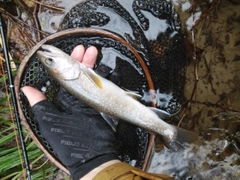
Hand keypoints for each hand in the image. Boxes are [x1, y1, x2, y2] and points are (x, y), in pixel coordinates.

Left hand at [22, 45, 118, 179]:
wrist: (95, 156)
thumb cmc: (71, 139)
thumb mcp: (51, 123)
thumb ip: (41, 105)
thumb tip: (25, 89)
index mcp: (64, 101)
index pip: (65, 77)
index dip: (68, 63)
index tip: (71, 51)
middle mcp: (77, 99)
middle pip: (79, 74)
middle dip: (81, 60)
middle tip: (86, 48)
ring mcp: (90, 101)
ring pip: (90, 78)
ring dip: (92, 65)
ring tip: (94, 51)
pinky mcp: (102, 105)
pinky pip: (101, 88)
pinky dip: (102, 77)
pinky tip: (102, 67)